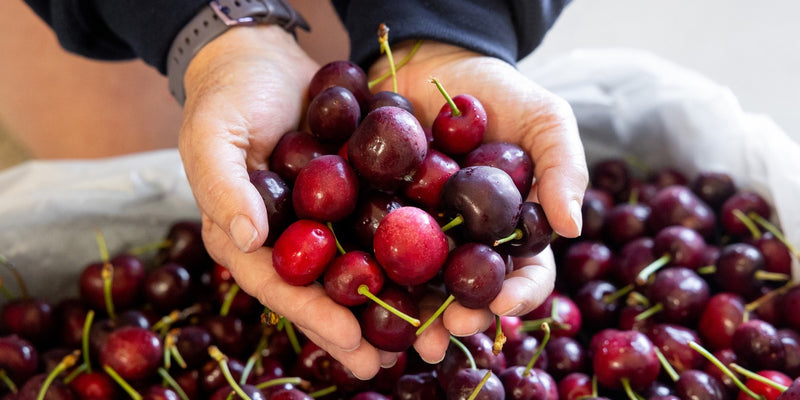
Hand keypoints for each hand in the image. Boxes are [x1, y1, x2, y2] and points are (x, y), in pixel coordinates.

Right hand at [178, 26, 391, 378]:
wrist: (261, 59)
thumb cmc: (227, 97)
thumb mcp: (212, 135)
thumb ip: (221, 186)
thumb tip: (246, 239)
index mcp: (246, 237)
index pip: (279, 286)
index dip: (313, 316)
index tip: (351, 340)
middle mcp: (287, 238)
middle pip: (323, 292)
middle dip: (356, 329)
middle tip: (392, 361)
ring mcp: (322, 220)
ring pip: (357, 268)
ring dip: (389, 301)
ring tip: (424, 333)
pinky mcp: (352, 197)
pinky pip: (379, 228)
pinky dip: (405, 252)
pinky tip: (438, 273)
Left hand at [368, 41, 588, 362]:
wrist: (434, 61)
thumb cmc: (499, 92)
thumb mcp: (544, 118)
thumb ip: (564, 166)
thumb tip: (572, 227)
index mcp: (512, 229)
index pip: (525, 273)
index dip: (519, 293)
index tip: (503, 302)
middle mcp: (467, 241)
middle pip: (469, 290)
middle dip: (463, 315)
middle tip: (450, 327)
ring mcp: (422, 233)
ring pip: (421, 284)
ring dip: (416, 313)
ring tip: (409, 334)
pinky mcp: (379, 217)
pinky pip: (373, 249)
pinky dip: (370, 272)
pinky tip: (362, 291)